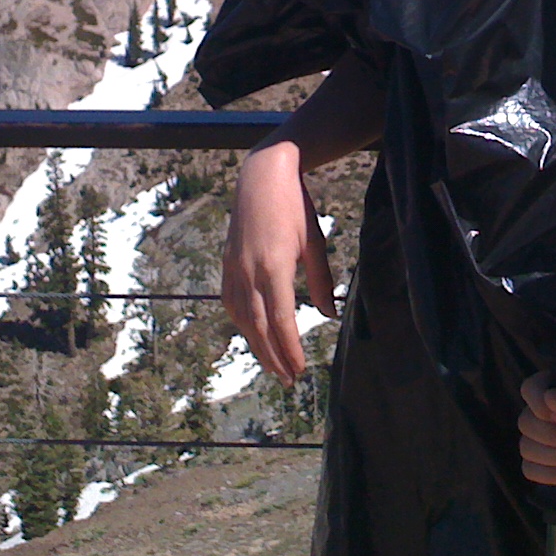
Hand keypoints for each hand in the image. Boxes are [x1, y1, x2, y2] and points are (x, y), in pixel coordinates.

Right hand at [221, 138, 336, 384]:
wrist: (262, 176)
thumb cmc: (295, 206)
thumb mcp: (314, 241)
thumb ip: (321, 280)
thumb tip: (328, 313)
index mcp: (274, 266)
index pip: (281, 319)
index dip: (290, 348)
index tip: (300, 369)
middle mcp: (249, 271)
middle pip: (259, 326)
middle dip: (274, 356)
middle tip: (289, 380)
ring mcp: (234, 268)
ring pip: (242, 318)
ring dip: (257, 345)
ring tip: (273, 366)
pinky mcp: (227, 264)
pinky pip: (232, 303)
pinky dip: (242, 324)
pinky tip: (253, 335)